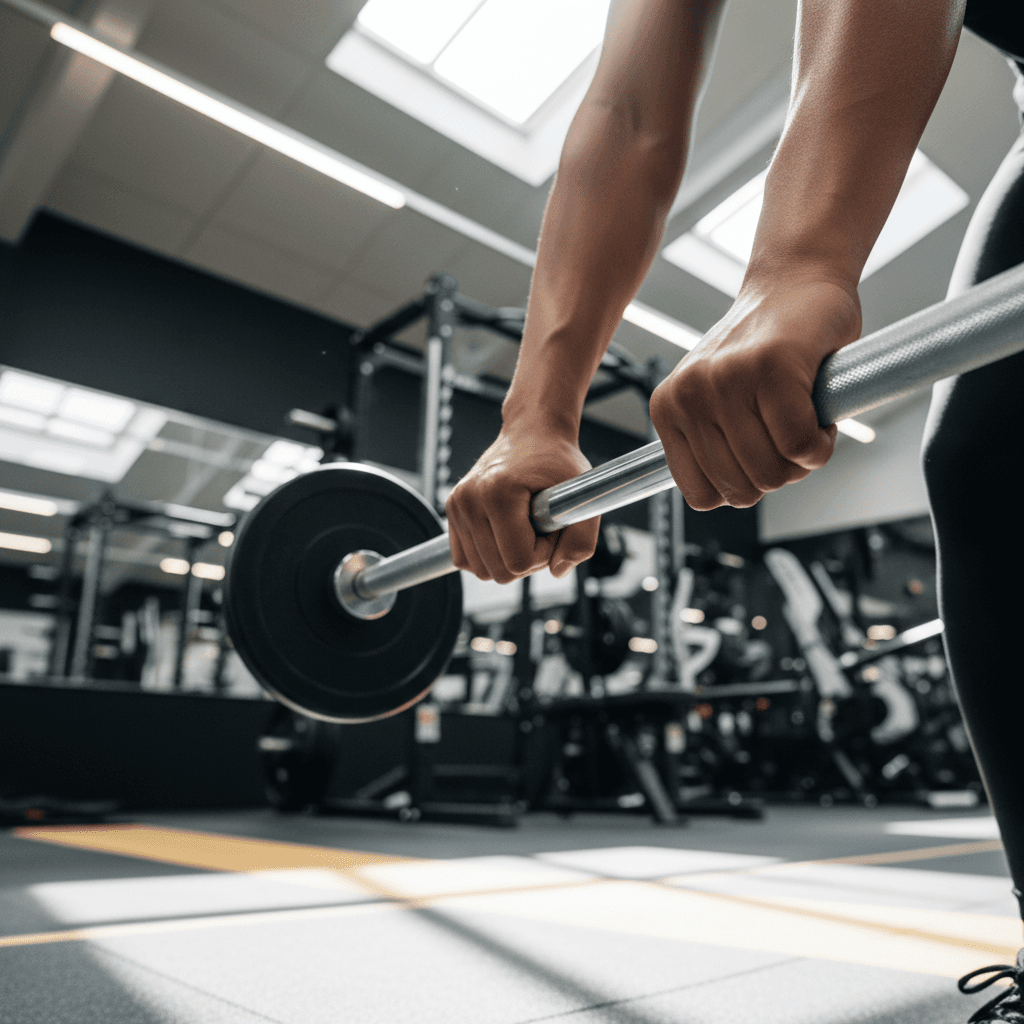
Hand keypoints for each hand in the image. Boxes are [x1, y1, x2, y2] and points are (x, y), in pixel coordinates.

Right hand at [446, 423, 600, 583]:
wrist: (532, 432)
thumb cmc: (557, 461)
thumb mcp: (583, 496)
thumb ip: (581, 540)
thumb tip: (558, 571)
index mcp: (498, 493)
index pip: (519, 562)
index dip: (545, 553)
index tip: (552, 527)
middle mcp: (470, 500)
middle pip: (498, 572)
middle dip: (527, 559)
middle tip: (540, 528)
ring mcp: (457, 505)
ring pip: (481, 571)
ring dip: (508, 558)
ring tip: (524, 528)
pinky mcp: (452, 510)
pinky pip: (464, 559)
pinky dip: (488, 556)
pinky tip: (505, 533)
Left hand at [649, 274, 861, 509]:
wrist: (795, 281)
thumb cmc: (764, 347)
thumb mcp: (715, 398)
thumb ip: (711, 444)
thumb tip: (727, 498)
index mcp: (668, 408)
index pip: (700, 495)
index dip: (742, 488)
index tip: (759, 457)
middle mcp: (689, 394)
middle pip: (741, 490)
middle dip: (777, 475)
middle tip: (790, 437)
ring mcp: (727, 379)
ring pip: (771, 472)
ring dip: (802, 460)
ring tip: (804, 422)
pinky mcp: (772, 368)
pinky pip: (800, 445)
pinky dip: (821, 444)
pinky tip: (820, 418)